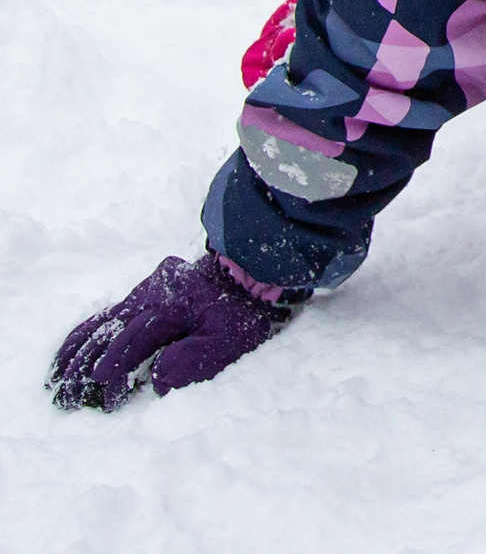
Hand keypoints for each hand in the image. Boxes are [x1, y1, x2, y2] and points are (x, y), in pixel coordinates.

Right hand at [50, 253, 294, 410]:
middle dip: (83, 366)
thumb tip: (155, 378)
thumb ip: (194, 358)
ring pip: (100, 324)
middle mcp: (148, 297)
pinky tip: (67, 354)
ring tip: (54, 381)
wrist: (249, 271)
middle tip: (64, 397)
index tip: (98, 385)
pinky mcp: (139, 297)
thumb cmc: (241, 311)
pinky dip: (84, 335)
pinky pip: (104, 316)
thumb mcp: (230, 338)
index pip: (135, 340)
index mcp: (169, 307)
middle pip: (108, 332)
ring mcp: (141, 294)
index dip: (115, 363)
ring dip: (75, 353)